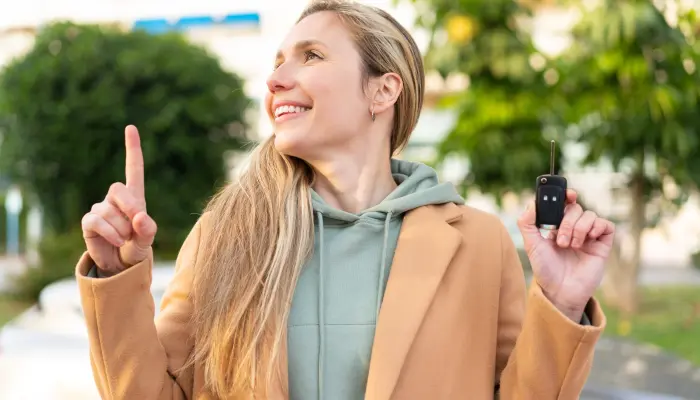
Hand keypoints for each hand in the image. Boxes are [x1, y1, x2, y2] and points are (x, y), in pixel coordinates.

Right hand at [81, 125, 156, 275]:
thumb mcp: (147, 240)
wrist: (120, 267)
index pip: (133, 169)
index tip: (130, 128)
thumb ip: (148, 229)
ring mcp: (101, 209)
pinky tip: (116, 240)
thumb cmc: (136, 248)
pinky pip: (97, 221)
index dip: (132, 149)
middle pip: (118, 188)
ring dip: (121, 228)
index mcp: (135, 197)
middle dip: (130, 206)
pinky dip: (110, 232)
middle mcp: (116, 199)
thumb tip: (140, 217)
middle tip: (136, 226)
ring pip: (109, 210)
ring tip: (125, 238)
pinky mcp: (89, 221)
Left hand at [517, 189, 614, 320]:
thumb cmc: (545, 269)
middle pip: (575, 208)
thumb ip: (527, 223)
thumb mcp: (531, 244)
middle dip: (568, 222)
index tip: (567, 194)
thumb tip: (531, 204)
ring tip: (572, 246)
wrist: (560, 290)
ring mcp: (589, 236)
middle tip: (561, 241)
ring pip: (590, 215)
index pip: (564, 203)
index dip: (566, 195)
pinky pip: (606, 225)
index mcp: (558, 226)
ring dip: (579, 228)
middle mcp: (574, 228)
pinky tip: (587, 239)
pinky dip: (597, 227)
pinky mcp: (602, 245)